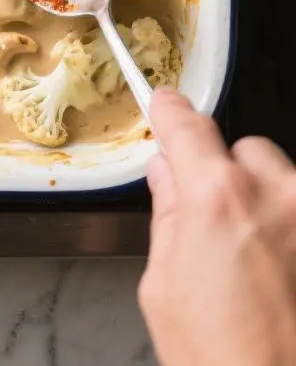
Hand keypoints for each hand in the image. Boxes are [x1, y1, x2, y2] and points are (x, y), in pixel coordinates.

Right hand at [140, 89, 295, 365]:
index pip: (187, 124)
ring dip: (266, 204)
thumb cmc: (220, 362)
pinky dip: (290, 230)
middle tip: (214, 229)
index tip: (167, 108)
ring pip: (282, 181)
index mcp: (217, 197)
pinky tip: (278, 276)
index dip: (171, 114)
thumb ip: (168, 217)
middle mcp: (276, 194)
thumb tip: (167, 177)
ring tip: (254, 266)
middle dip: (225, 176)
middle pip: (243, 151)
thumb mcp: (165, 288)